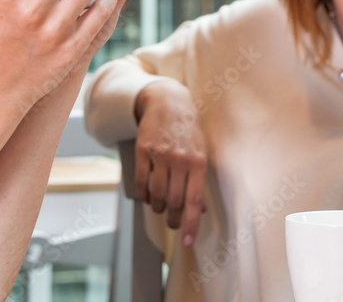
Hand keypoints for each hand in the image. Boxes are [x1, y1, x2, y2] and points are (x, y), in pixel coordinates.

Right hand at [134, 80, 207, 246]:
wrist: (168, 101)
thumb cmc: (188, 130)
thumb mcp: (201, 152)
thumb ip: (199, 181)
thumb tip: (200, 210)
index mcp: (199, 162)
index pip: (194, 201)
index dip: (191, 224)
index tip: (187, 241)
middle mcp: (180, 159)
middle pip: (174, 202)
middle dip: (173, 219)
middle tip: (173, 222)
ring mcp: (160, 155)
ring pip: (156, 195)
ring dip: (157, 207)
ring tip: (160, 206)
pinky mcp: (143, 150)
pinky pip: (141, 182)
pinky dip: (143, 195)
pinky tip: (146, 196)